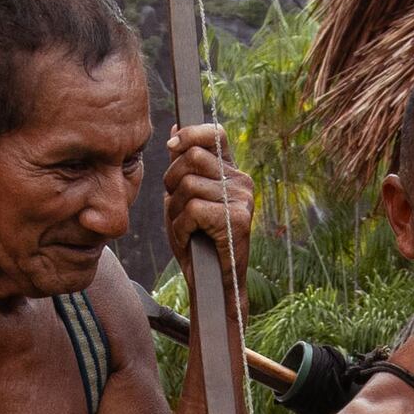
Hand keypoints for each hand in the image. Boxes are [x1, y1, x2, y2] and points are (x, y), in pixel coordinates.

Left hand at [158, 122, 250, 292]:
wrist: (214, 284)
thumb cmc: (197, 242)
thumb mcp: (183, 199)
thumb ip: (182, 167)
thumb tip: (175, 129)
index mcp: (230, 173)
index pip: (215, 133)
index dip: (191, 134)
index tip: (172, 147)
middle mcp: (241, 181)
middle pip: (193, 157)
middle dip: (172, 181)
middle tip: (176, 206)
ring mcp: (242, 200)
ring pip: (188, 185)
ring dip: (175, 210)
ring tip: (186, 228)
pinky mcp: (237, 220)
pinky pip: (193, 209)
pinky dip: (182, 228)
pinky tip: (191, 239)